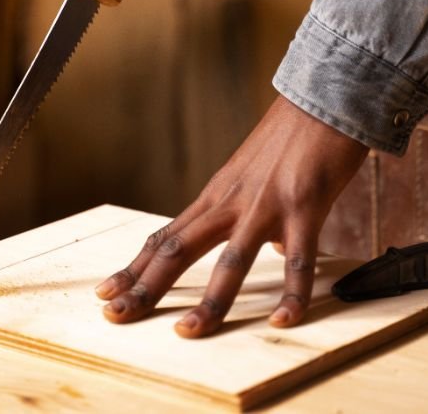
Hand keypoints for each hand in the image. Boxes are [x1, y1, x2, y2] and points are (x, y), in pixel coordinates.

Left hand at [95, 95, 367, 336]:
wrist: (321, 97)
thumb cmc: (290, 136)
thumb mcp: (256, 175)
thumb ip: (254, 212)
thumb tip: (274, 248)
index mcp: (216, 196)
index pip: (165, 237)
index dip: (134, 268)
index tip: (106, 292)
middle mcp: (231, 201)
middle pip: (178, 249)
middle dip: (145, 285)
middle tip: (114, 316)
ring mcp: (265, 204)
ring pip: (231, 261)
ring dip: (210, 300)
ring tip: (188, 331)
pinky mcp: (304, 206)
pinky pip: (299, 259)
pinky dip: (292, 293)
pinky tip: (284, 319)